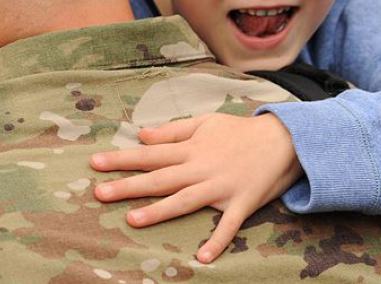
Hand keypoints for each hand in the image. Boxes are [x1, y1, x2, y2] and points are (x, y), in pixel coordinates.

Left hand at [89, 113, 302, 263]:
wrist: (286, 138)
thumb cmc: (240, 131)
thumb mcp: (204, 122)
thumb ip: (172, 130)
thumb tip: (140, 134)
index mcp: (191, 148)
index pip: (149, 154)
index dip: (121, 159)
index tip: (94, 163)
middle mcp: (201, 168)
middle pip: (159, 178)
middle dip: (128, 186)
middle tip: (98, 193)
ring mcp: (221, 187)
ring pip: (184, 200)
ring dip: (159, 211)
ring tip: (132, 220)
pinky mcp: (242, 203)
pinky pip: (228, 225)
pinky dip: (217, 240)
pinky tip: (202, 257)